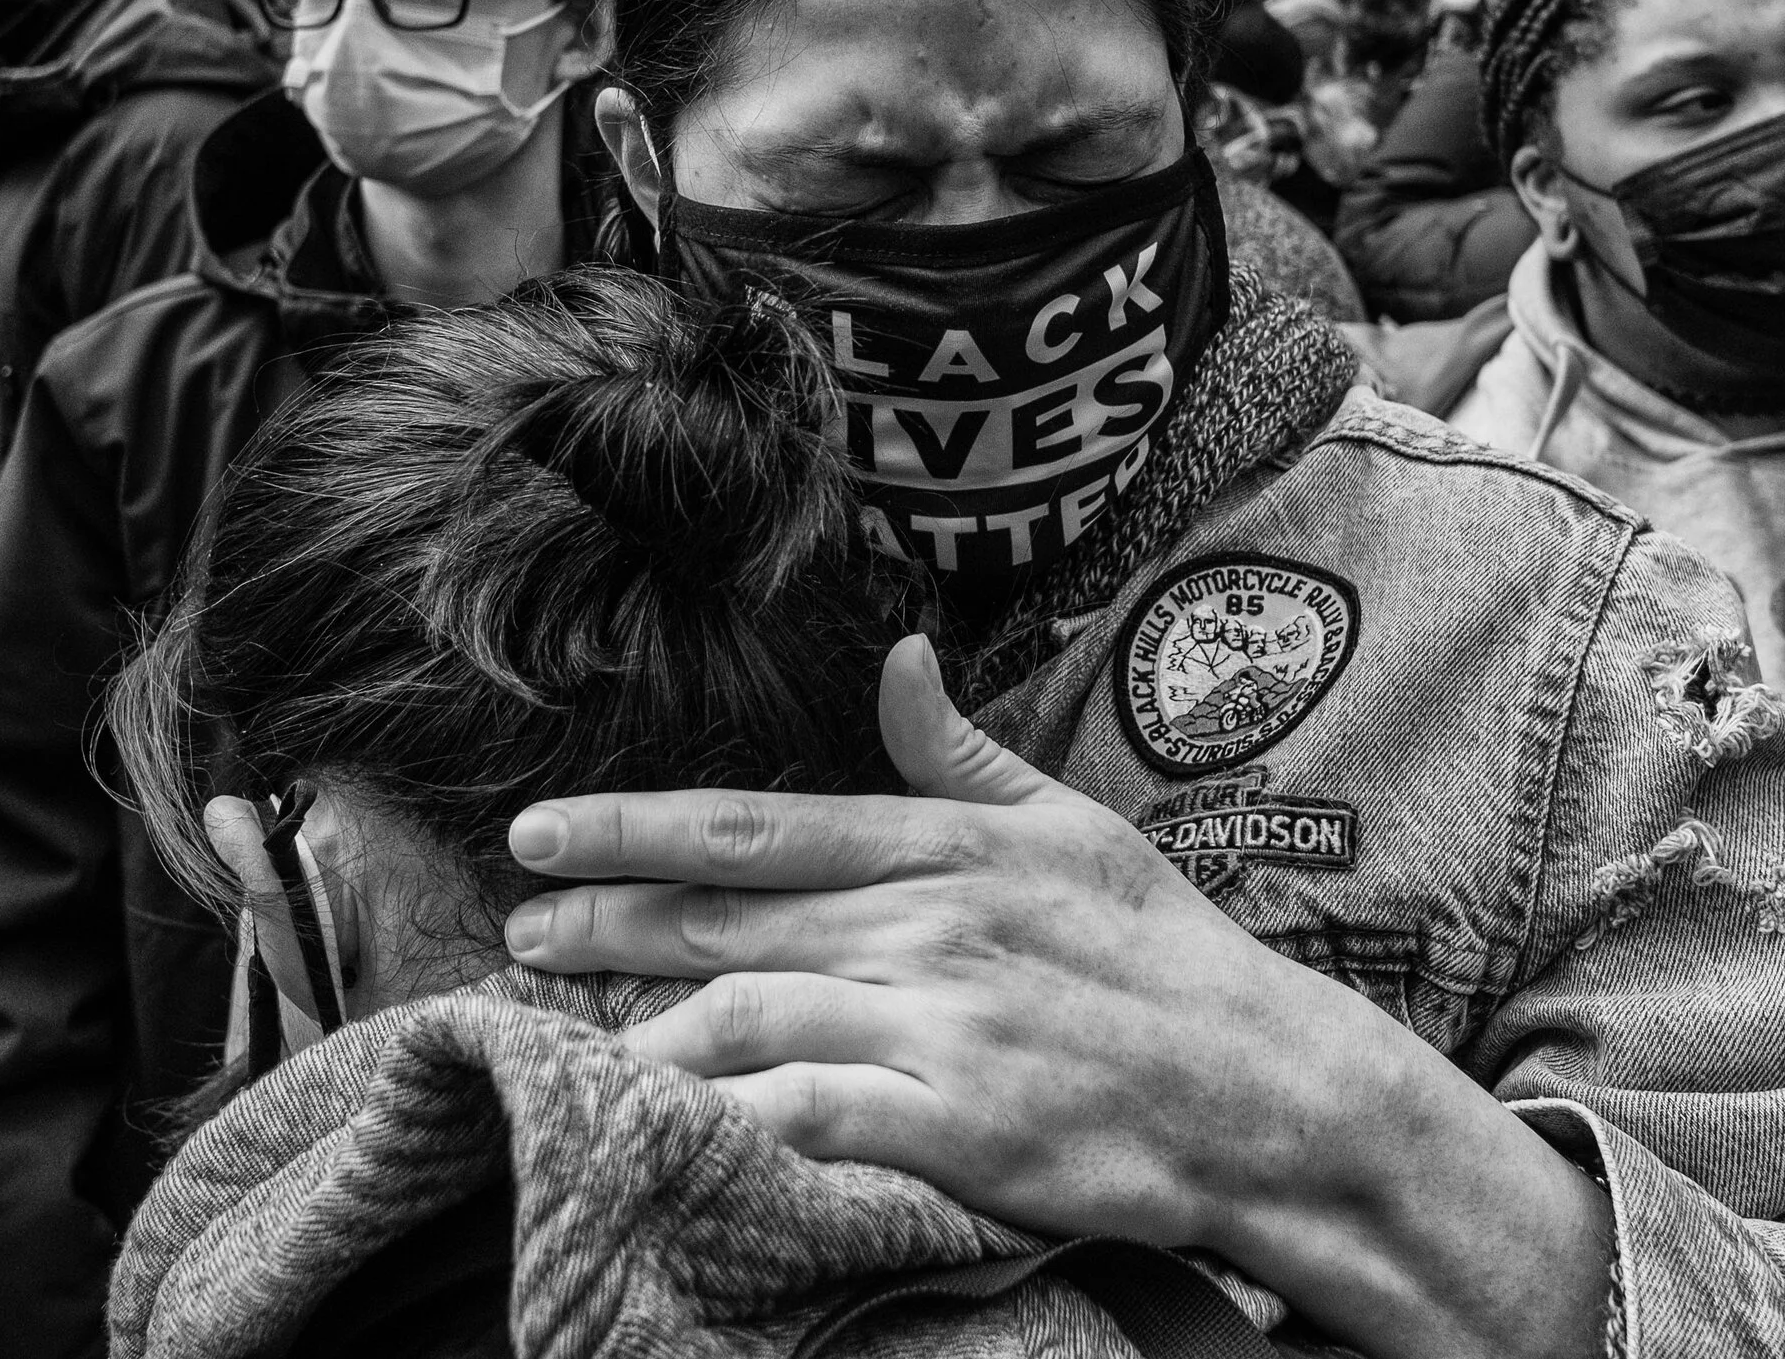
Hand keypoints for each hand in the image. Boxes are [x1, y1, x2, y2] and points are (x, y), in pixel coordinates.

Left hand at [503, 635, 1611, 1358]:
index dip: (633, 830)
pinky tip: (669, 1128)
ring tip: (581, 1048)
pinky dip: (727, 1119)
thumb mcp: (1072, 822)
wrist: (1267, 1085)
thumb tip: (896, 656)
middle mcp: (929, 923)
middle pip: (725, 920)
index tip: (538, 835)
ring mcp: (942, 1023)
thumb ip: (963, 750)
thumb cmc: (1163, 953)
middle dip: (603, 926)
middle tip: (518, 933)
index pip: (756, 829)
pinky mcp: (960, 1124)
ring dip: (645, 1034)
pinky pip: (807, 1117)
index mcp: (946, 845)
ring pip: (747, 1016)